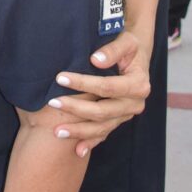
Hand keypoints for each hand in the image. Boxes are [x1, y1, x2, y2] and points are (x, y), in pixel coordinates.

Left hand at [48, 30, 150, 156]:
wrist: (136, 56)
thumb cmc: (128, 45)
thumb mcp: (126, 41)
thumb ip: (113, 49)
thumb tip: (96, 60)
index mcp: (138, 85)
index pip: (107, 87)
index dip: (83, 83)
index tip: (60, 77)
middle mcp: (135, 104)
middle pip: (103, 111)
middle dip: (76, 109)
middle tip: (53, 102)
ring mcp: (127, 115)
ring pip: (102, 127)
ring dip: (80, 131)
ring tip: (57, 131)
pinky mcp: (119, 120)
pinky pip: (105, 133)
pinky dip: (91, 142)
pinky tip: (77, 151)